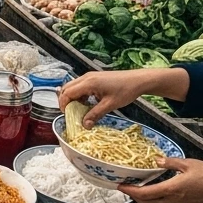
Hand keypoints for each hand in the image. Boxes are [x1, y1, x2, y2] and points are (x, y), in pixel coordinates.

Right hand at [57, 69, 187, 125]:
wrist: (138, 80)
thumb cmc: (125, 91)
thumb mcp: (110, 105)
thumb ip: (95, 114)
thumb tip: (84, 125)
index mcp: (88, 83)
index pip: (67, 93)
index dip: (63, 104)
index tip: (65, 115)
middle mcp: (86, 78)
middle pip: (67, 88)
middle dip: (65, 101)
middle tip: (69, 113)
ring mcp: (91, 77)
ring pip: (73, 87)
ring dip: (73, 98)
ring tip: (79, 110)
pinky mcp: (95, 78)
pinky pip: (81, 86)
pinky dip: (80, 95)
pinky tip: (88, 103)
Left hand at [121, 158, 202, 202]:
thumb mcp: (189, 164)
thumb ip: (170, 162)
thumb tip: (156, 160)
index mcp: (172, 189)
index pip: (144, 194)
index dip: (130, 191)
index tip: (120, 186)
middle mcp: (174, 200)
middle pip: (148, 202)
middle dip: (135, 196)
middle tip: (127, 188)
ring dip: (148, 197)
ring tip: (142, 187)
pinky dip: (162, 197)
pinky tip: (164, 188)